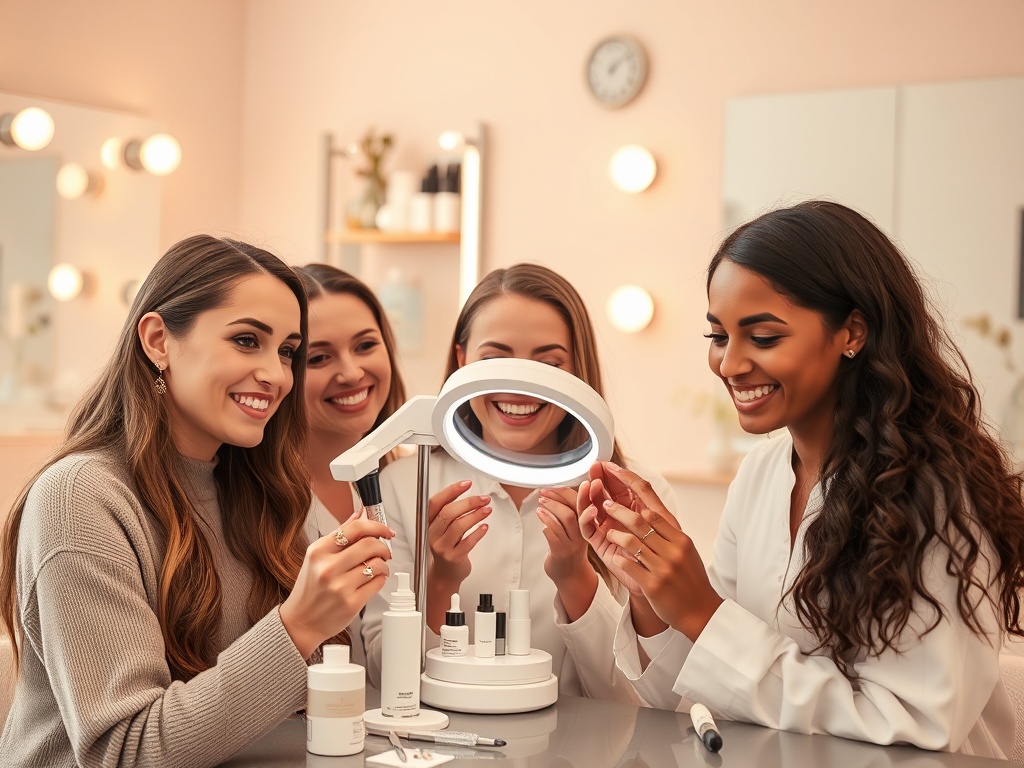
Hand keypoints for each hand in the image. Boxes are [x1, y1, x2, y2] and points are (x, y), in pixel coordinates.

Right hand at [280, 518, 392, 658]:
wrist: (301, 622)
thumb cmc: (310, 588)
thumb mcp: (317, 556)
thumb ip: (340, 534)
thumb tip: (361, 512)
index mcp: (319, 551)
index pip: (355, 528)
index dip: (377, 526)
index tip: (386, 530)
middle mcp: (328, 568)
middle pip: (370, 544)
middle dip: (383, 546)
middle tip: (384, 550)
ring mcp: (340, 587)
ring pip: (377, 564)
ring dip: (383, 564)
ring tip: (378, 567)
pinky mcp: (351, 603)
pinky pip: (378, 583)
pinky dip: (381, 579)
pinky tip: (373, 580)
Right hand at [424, 480, 490, 630]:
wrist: (444, 574)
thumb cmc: (446, 546)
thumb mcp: (442, 528)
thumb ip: (450, 511)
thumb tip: (468, 493)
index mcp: (428, 523)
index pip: (436, 503)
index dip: (451, 491)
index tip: (466, 483)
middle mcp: (433, 534)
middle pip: (448, 513)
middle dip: (468, 503)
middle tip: (483, 498)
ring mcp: (442, 547)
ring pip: (458, 527)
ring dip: (475, 516)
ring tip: (487, 510)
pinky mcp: (453, 558)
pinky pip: (467, 543)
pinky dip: (478, 533)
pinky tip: (485, 527)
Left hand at [537, 486, 587, 582]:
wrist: (572, 576)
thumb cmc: (571, 550)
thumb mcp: (576, 530)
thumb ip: (570, 513)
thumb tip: (556, 493)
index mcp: (588, 525)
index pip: (581, 504)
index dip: (569, 492)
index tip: (556, 485)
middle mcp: (582, 534)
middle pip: (572, 510)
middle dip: (556, 498)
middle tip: (544, 493)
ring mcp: (572, 544)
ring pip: (563, 520)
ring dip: (549, 508)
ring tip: (540, 503)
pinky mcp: (560, 553)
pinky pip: (552, 534)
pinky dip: (545, 522)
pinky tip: (540, 517)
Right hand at [577, 464, 655, 595]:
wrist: (666, 583)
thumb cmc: (666, 552)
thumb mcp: (660, 519)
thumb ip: (647, 498)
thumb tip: (635, 477)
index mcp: (632, 508)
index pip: (618, 487)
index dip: (613, 475)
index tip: (606, 463)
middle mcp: (618, 517)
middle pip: (603, 494)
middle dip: (598, 480)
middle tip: (594, 468)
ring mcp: (607, 530)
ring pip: (592, 508)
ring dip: (590, 495)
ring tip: (592, 485)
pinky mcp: (601, 545)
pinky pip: (588, 529)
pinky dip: (587, 518)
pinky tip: (592, 509)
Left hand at [590, 463, 722, 640]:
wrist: (700, 611)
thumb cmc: (689, 577)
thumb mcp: (682, 548)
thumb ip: (665, 529)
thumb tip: (645, 508)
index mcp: (679, 535)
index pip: (652, 500)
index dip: (629, 482)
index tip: (613, 470)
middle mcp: (673, 547)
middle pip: (639, 518)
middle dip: (617, 508)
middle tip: (603, 503)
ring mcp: (663, 566)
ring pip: (631, 541)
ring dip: (614, 533)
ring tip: (607, 531)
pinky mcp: (653, 584)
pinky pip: (628, 565)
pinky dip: (618, 558)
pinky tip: (614, 556)